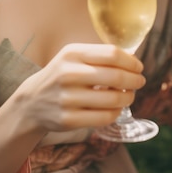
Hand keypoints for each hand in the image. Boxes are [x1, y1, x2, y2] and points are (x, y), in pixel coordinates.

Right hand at [14, 43, 145, 133]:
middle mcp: (68, 74)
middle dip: (134, 80)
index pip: (112, 54)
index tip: (139, 67)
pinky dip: (116, 113)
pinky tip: (116, 109)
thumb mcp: (74, 57)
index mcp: (72, 53)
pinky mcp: (68, 119)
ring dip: (128, 98)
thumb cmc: (61, 75)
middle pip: (115, 77)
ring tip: (129, 96)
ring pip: (113, 100)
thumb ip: (99, 55)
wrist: (31, 102)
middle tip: (140, 82)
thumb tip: (133, 59)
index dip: (131, 62)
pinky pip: (104, 117)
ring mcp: (67, 98)